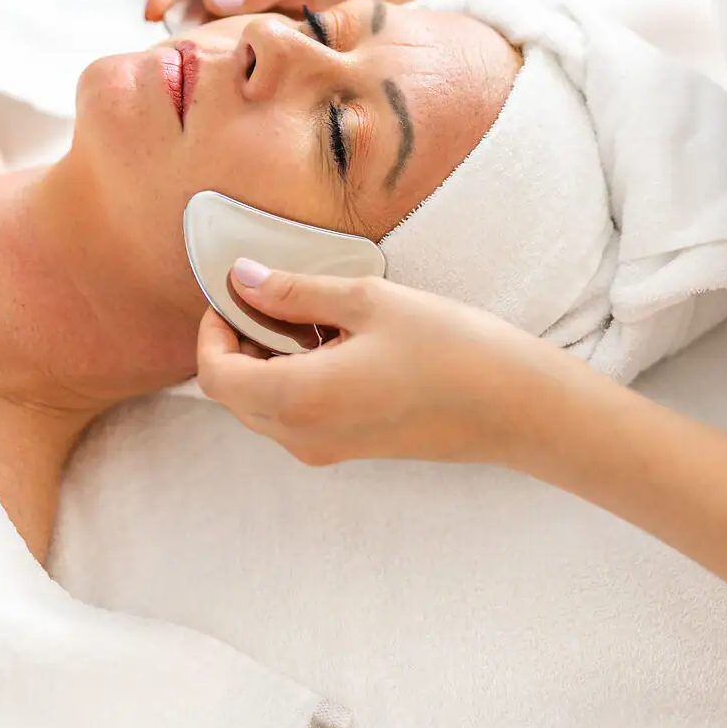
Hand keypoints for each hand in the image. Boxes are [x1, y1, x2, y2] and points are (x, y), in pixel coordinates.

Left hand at [194, 260, 556, 467]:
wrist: (514, 406)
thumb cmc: (449, 347)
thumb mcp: (368, 302)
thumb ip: (296, 292)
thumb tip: (243, 278)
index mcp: (299, 399)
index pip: (216, 373)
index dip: (212, 329)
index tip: (235, 289)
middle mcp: (302, 435)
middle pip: (233, 394)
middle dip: (236, 342)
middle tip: (267, 294)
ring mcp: (326, 449)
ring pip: (261, 407)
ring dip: (264, 360)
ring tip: (306, 313)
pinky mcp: (349, 449)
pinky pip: (294, 416)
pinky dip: (291, 378)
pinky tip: (332, 342)